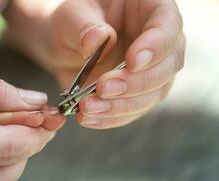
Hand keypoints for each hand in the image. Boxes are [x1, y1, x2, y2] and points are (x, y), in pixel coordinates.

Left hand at [4, 0, 184, 128]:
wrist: (64, 44)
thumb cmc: (72, 21)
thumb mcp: (72, 14)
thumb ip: (85, 26)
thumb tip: (96, 42)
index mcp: (150, 9)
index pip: (167, 26)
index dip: (155, 47)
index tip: (132, 63)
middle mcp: (156, 42)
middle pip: (166, 67)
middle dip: (136, 84)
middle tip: (104, 88)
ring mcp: (149, 70)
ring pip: (152, 94)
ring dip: (122, 106)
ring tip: (89, 108)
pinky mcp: (135, 93)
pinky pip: (132, 110)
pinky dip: (112, 117)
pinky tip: (90, 118)